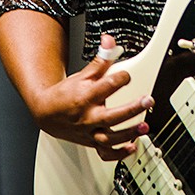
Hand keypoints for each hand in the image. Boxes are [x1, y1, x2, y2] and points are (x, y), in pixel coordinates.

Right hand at [29, 35, 152, 160]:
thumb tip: (110, 40)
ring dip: (128, 133)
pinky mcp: (92, 142)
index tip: (128, 75)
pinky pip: (105, 152)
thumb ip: (100, 60)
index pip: (106, 86)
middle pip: (111, 116)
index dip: (120, 78)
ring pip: (110, 137)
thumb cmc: (66, 94)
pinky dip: (118, 154)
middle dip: (131, 109)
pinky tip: (131, 147)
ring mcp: (90, 132)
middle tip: (148, 101)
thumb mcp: (82, 75)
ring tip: (144, 127)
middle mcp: (88, 116)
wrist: (47, 113)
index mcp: (86, 96)